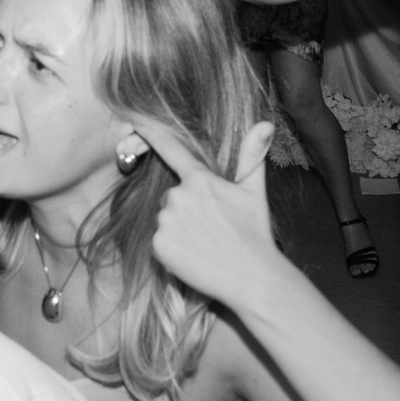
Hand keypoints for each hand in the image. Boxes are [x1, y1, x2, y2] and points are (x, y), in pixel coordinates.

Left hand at [140, 119, 281, 309]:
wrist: (252, 278)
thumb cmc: (255, 233)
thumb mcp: (254, 192)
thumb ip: (252, 155)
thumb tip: (265, 123)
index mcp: (199, 179)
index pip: (170, 150)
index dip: (150, 134)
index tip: (134, 122)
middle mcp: (178, 196)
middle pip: (171, 196)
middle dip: (187, 208)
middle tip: (211, 226)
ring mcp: (166, 221)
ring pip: (165, 219)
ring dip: (179, 228)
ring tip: (204, 243)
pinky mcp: (158, 246)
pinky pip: (159, 241)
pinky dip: (171, 248)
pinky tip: (193, 255)